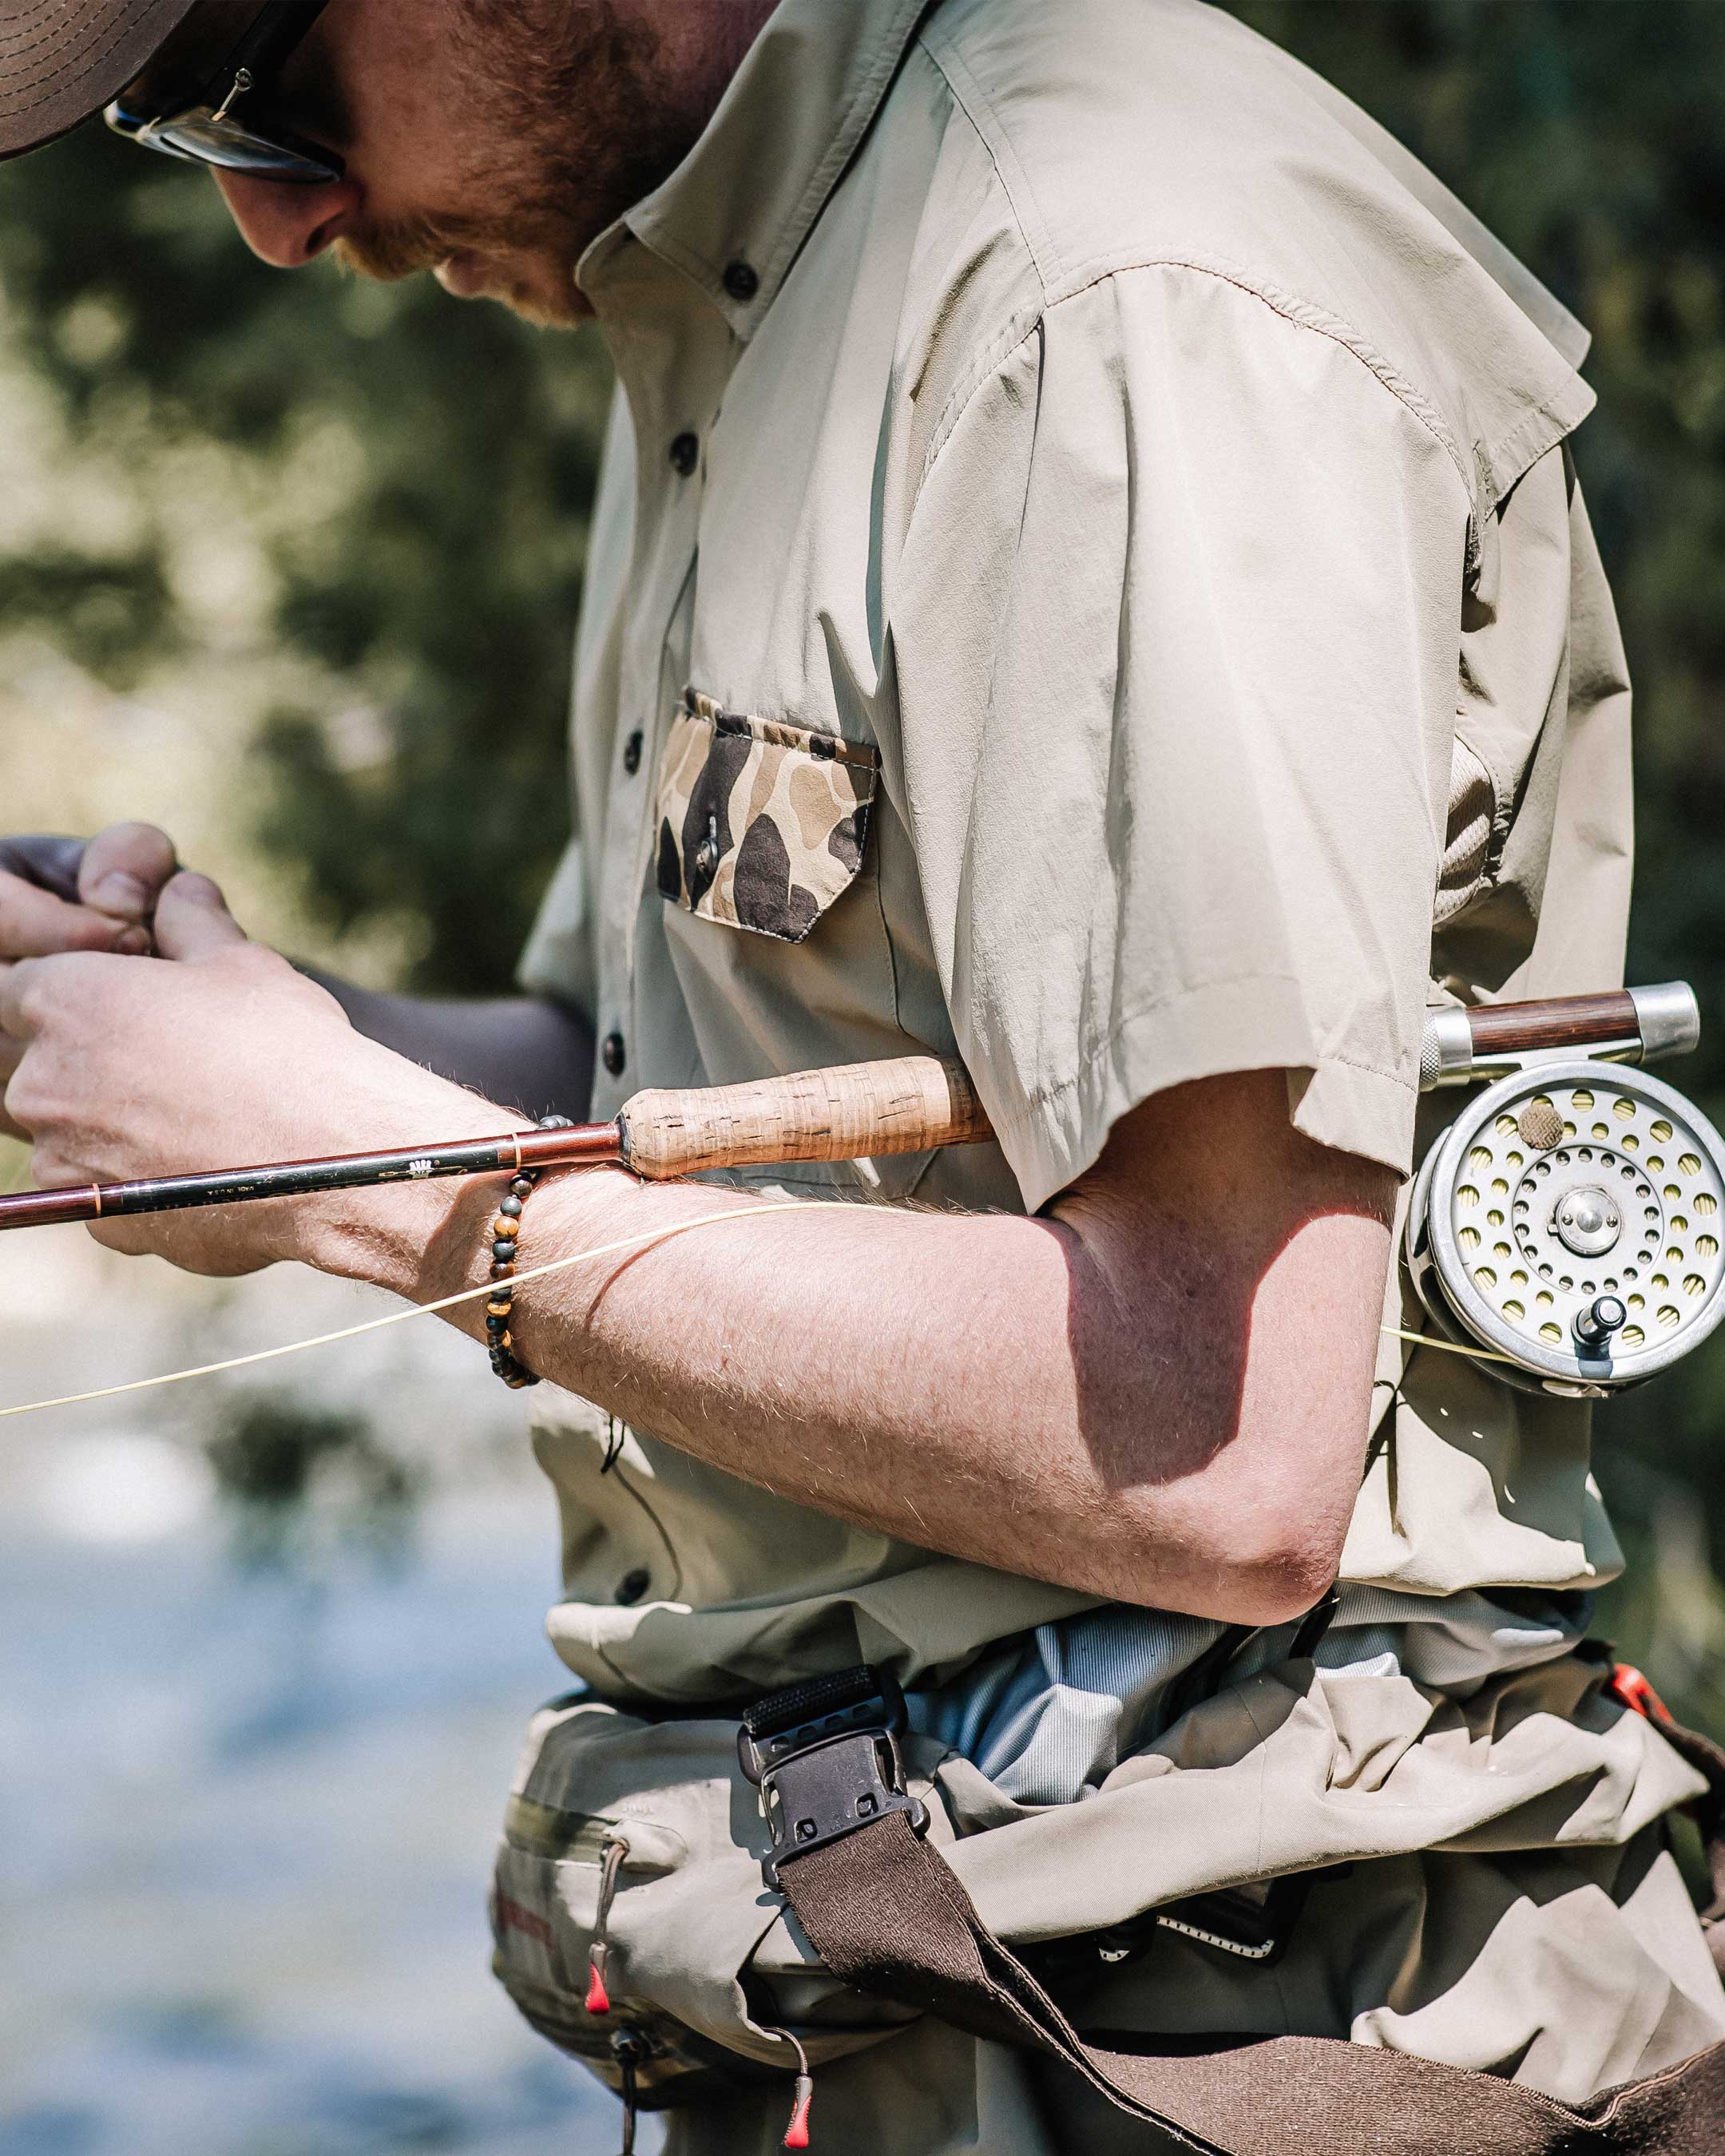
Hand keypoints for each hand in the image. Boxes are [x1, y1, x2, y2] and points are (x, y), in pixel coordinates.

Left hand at [1, 872, 508, 1276]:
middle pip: (31, 1063)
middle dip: (83, 1058)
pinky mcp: (99, 1217)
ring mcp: (63, 1157)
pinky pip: (103, 1187)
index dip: (70, 992)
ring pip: (65, 1130)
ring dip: (108, 1120)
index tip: (120, 1005)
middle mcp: (40, 1081)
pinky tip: (203, 1160)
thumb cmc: (285, 1045)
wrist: (335, 1157)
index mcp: (62, 999)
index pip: (18, 986)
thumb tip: (178, 890)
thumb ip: (190, 922)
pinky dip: (139, 1175)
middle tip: (162, 1059)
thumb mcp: (241, 961)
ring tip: (191, 1114)